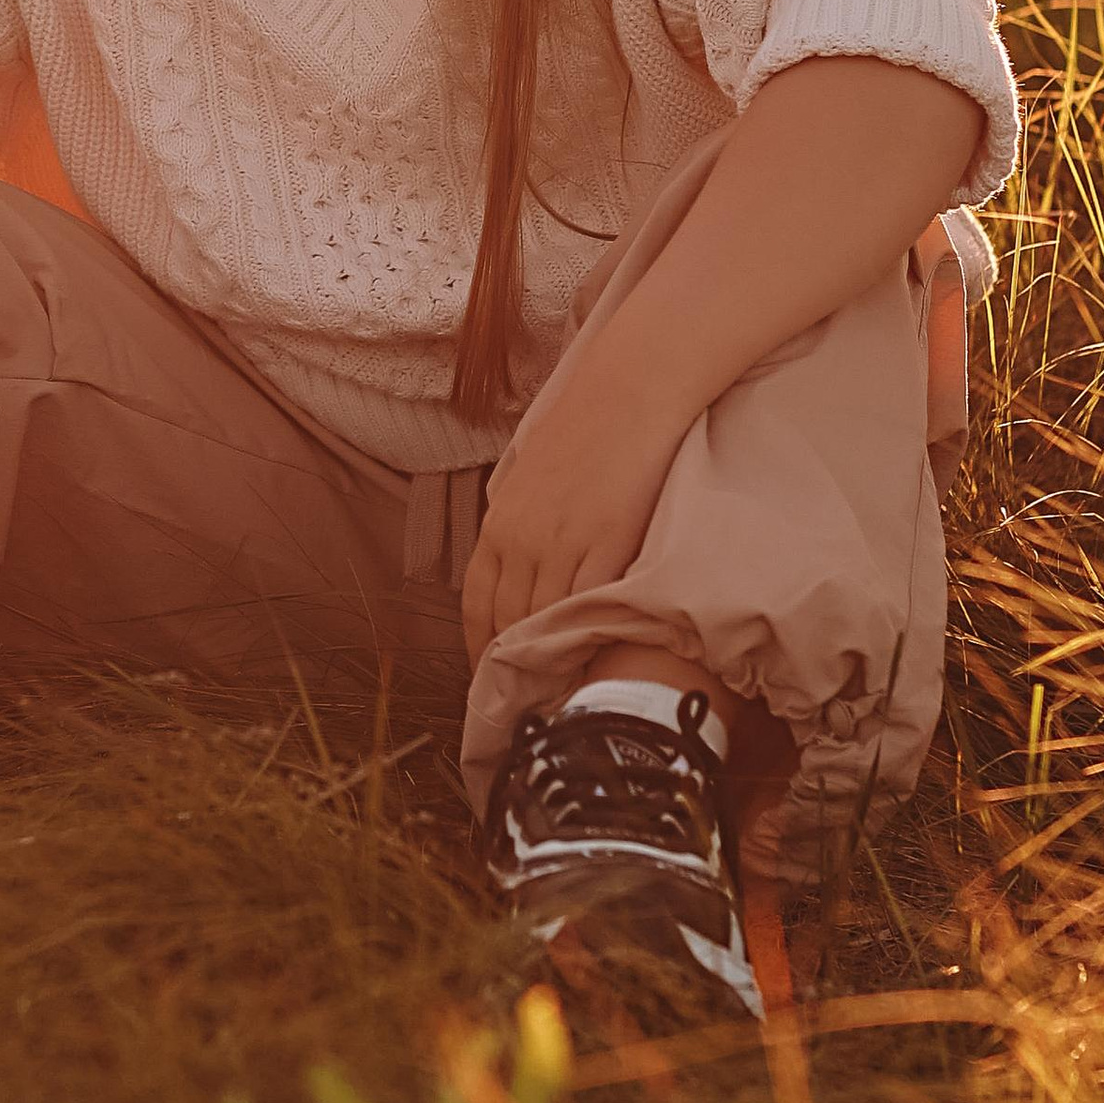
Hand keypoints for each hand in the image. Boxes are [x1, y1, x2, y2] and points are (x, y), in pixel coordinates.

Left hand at [461, 354, 687, 666]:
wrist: (626, 397)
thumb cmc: (582, 431)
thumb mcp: (529, 478)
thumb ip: (517, 522)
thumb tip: (514, 559)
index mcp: (499, 524)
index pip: (477, 604)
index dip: (480, 650)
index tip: (491, 681)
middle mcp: (522, 539)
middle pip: (508, 623)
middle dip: (512, 668)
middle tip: (525, 705)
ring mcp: (563, 544)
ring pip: (545, 621)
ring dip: (550, 663)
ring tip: (558, 696)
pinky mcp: (607, 545)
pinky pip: (587, 605)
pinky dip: (586, 638)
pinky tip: (591, 661)